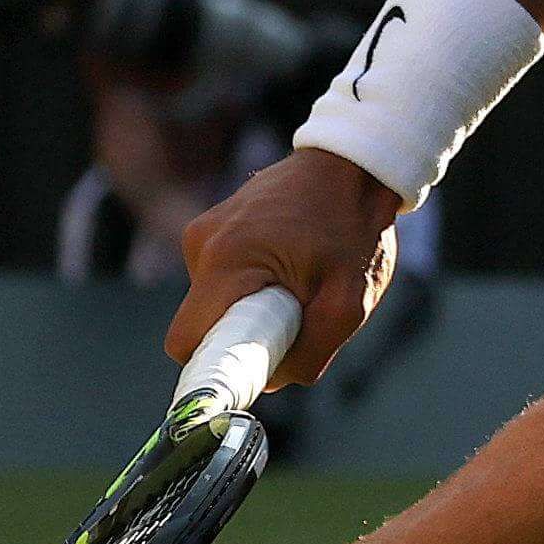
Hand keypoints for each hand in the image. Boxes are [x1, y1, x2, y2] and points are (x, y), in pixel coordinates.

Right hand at [169, 143, 402, 386]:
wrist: (356, 162)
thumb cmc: (355, 226)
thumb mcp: (349, 302)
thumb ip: (308, 353)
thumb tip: (272, 381)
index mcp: (225, 260)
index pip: (187, 343)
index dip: (216, 367)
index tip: (253, 368)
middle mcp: (202, 243)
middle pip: (204, 325)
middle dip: (246, 335)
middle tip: (297, 318)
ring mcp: (206, 230)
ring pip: (217, 302)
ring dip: (255, 307)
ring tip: (303, 281)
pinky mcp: (216, 226)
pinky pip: (225, 278)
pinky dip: (255, 284)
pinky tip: (293, 263)